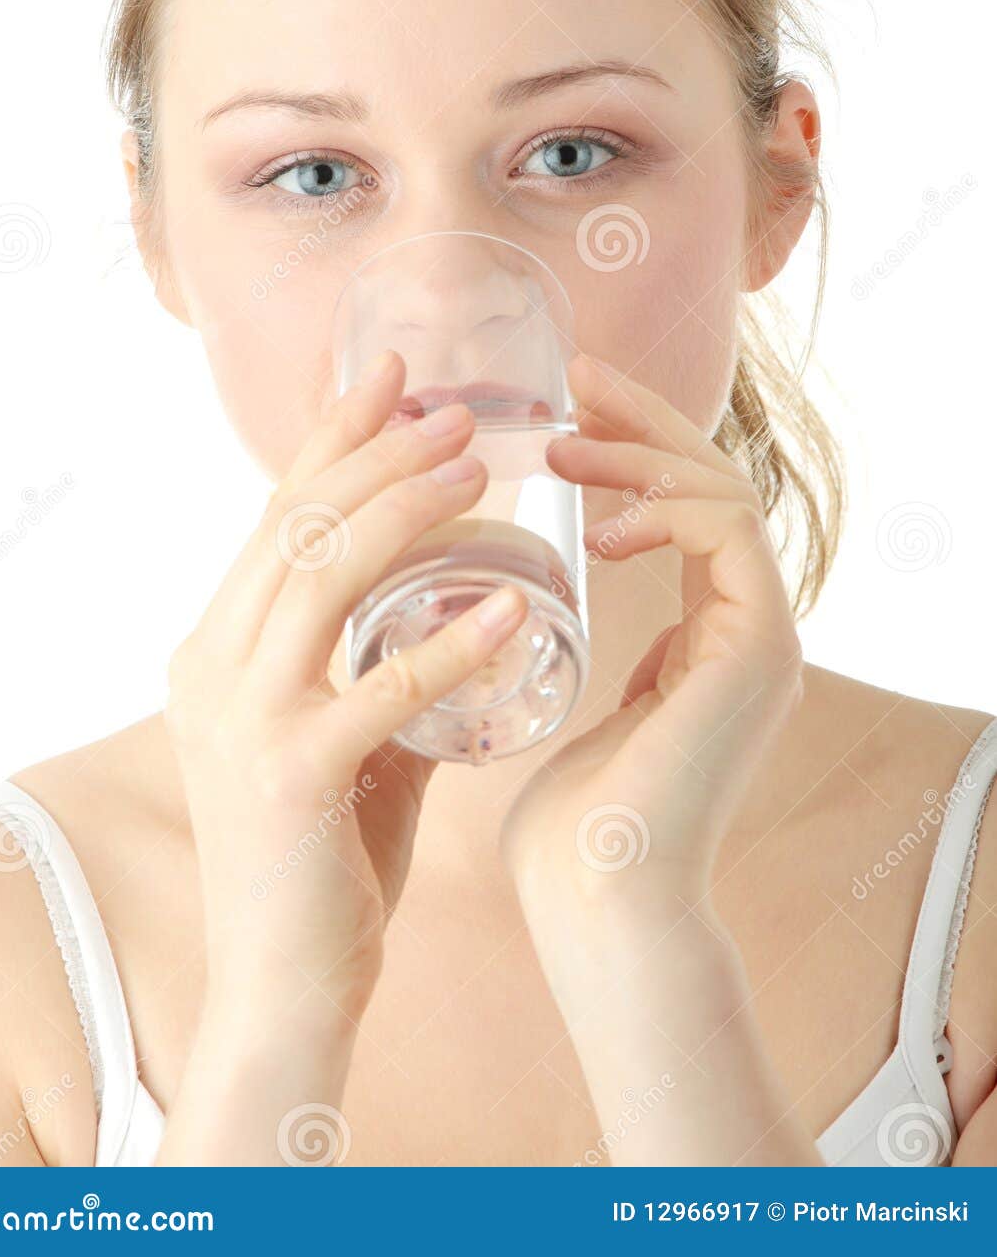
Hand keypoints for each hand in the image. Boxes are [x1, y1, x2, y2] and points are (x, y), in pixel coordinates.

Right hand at [165, 349, 527, 1037]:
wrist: (282, 990)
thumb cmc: (320, 860)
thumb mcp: (337, 739)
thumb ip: (374, 670)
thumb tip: (455, 605)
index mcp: (215, 649)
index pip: (275, 517)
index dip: (333, 438)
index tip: (392, 376)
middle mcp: (212, 668)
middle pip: (294, 523)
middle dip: (375, 451)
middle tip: (454, 407)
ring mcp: (241, 720)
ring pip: (322, 575)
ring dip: (405, 510)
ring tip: (477, 468)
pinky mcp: (289, 777)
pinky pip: (382, 688)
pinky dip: (452, 642)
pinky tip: (515, 609)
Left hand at [499, 351, 802, 937]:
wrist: (597, 905)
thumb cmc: (566, 826)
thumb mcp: (561, 700)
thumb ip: (571, 645)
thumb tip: (520, 597)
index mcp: (707, 637)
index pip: (684, 507)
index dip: (631, 447)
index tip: (564, 409)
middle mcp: (745, 627)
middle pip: (713, 482)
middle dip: (645, 421)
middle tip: (579, 376)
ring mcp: (761, 636)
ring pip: (724, 491)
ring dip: (644, 454)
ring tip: (564, 443)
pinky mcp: (757, 647)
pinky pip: (728, 532)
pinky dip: (664, 507)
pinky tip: (595, 520)